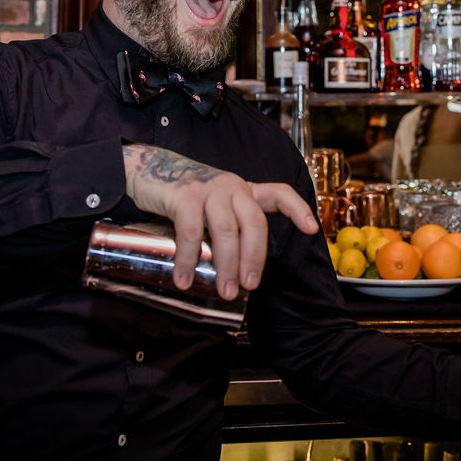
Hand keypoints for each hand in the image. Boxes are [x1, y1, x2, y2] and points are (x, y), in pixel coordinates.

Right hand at [123, 144, 319, 299]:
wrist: (148, 169)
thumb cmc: (186, 195)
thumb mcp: (215, 205)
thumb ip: (228, 228)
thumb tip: (234, 273)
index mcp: (244, 190)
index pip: (279, 193)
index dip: (297, 209)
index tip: (311, 229)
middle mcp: (232, 187)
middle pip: (254, 224)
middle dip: (254, 258)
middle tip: (249, 285)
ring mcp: (209, 190)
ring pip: (226, 231)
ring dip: (226, 265)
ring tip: (224, 291)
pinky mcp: (184, 196)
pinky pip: (191, 232)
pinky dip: (189, 260)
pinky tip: (186, 279)